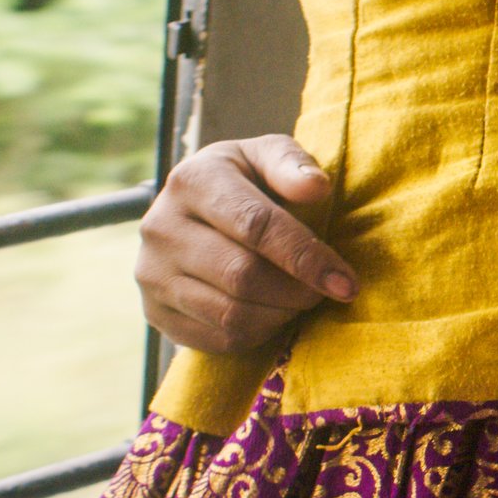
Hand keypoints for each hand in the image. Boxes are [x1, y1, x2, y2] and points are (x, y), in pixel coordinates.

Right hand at [136, 136, 356, 354]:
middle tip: (323, 292)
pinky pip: (218, 340)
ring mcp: (152, 274)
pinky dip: (258, 334)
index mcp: (193, 180)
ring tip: (298, 300)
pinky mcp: (154, 312)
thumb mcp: (265, 157)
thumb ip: (292, 164)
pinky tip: (271, 313)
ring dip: (280, 315)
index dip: (305, 257)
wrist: (191, 213)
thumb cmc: (243, 182)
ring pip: (231, 315)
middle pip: (242, 276)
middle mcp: (161, 227)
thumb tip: (317, 186)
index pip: (255, 226)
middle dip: (296, 291)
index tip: (345, 282)